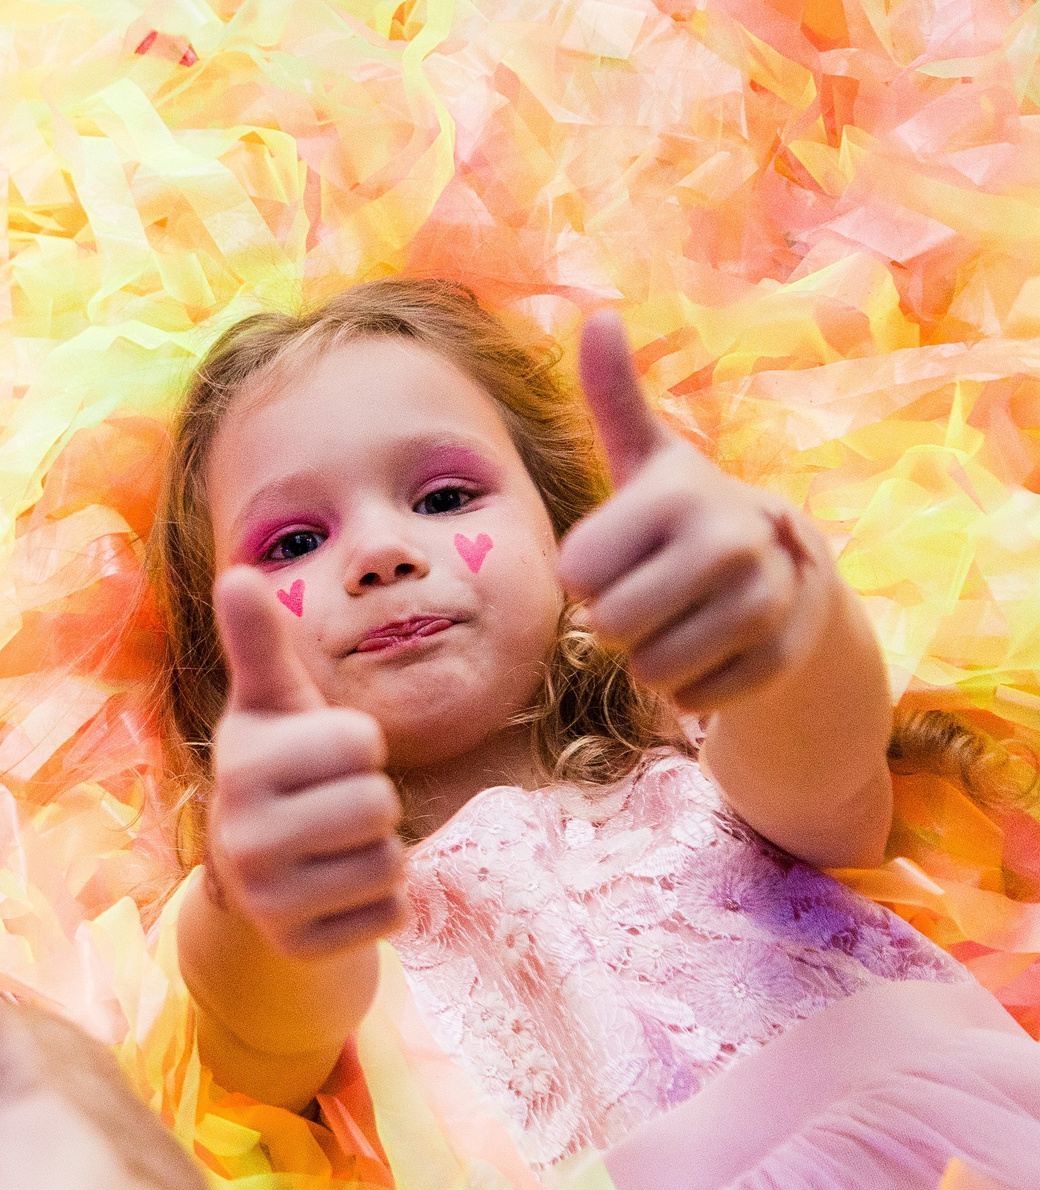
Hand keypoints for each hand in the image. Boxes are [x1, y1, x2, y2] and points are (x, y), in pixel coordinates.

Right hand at [204, 569, 405, 959]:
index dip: (358, 744)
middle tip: (334, 807)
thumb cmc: (282, 768)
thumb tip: (237, 572)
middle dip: (374, 803)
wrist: (259, 875)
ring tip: (336, 849)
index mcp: (242, 765)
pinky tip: (339, 892)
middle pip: (378, 805)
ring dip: (380, 855)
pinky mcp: (299, 946)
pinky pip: (391, 916)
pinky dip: (380, 904)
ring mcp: (267, 900)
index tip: (323, 755)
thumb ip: (260, 643)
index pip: (359, 742)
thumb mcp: (272, 705)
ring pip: (389, 864)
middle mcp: (242, 837)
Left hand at [558, 310, 836, 713]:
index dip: (585, 576)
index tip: (620, 554)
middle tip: (647, 592)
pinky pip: (693, 702)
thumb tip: (597, 313)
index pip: (575, 576)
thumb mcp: (646, 457)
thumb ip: (613, 395)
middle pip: (608, 628)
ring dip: (649, 658)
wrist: (789, 570)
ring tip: (678, 620)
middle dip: (614, 622)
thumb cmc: (684, 515)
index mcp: (678, 496)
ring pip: (649, 671)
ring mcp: (763, 604)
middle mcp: (728, 544)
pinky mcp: (779, 660)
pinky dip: (688, 690)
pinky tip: (710, 652)